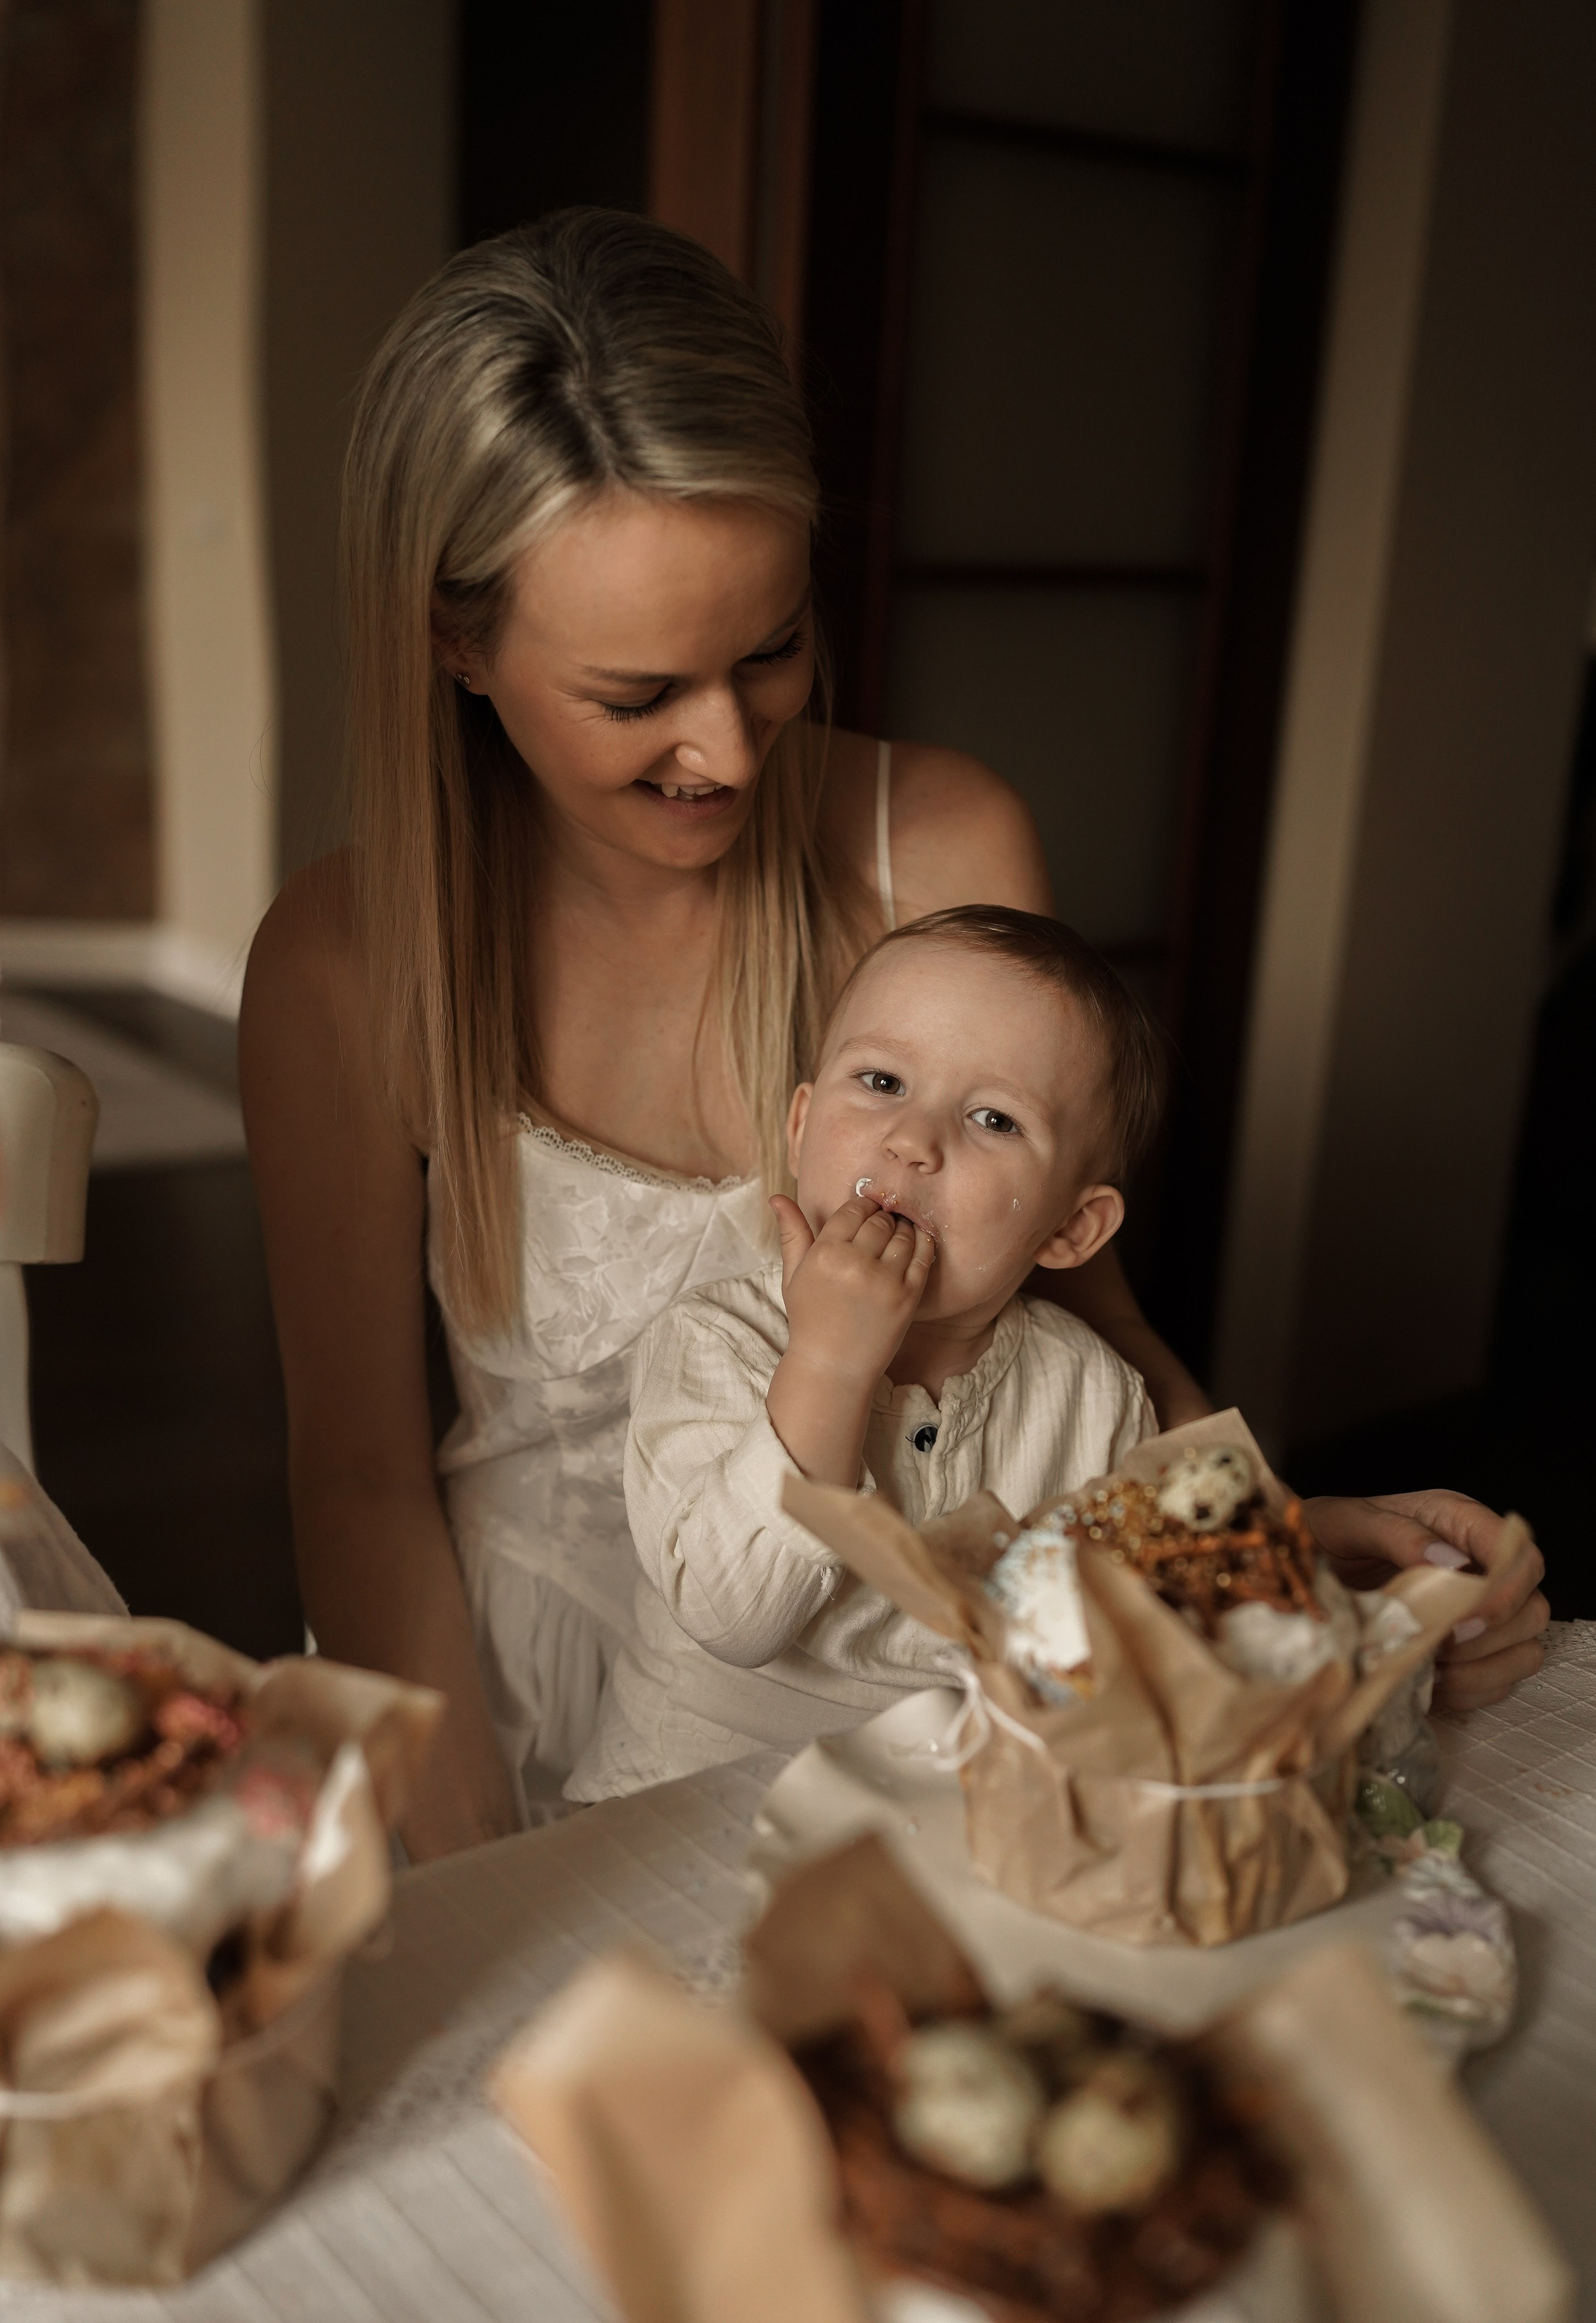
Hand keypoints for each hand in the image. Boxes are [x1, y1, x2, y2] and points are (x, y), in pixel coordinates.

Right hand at [771, 1192, 934, 1389]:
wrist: (833, 1367)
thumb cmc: (810, 1319)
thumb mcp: (794, 1276)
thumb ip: (792, 1234)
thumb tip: (776, 1196)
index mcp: (824, 1254)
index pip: (853, 1210)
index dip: (862, 1208)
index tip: (864, 1214)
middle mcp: (855, 1264)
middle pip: (880, 1220)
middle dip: (882, 1218)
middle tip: (882, 1225)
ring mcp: (885, 1281)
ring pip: (903, 1234)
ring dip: (903, 1229)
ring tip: (897, 1235)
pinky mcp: (908, 1297)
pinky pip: (923, 1257)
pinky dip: (923, 1244)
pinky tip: (917, 1243)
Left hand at [1303, 1489, 1548, 1710]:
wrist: (1298, 1567)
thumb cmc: (1326, 1536)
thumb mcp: (1347, 1524)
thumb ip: (1397, 1536)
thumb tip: (1448, 1562)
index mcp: (1459, 1524)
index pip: (1520, 1555)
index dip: (1505, 1591)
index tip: (1464, 1617)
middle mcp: (1480, 1566)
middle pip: (1531, 1608)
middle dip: (1491, 1636)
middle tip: (1440, 1645)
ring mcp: (1479, 1612)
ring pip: (1524, 1649)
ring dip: (1483, 1668)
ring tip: (1432, 1666)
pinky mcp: (1468, 1651)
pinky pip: (1497, 1681)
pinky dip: (1471, 1690)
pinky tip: (1432, 1683)